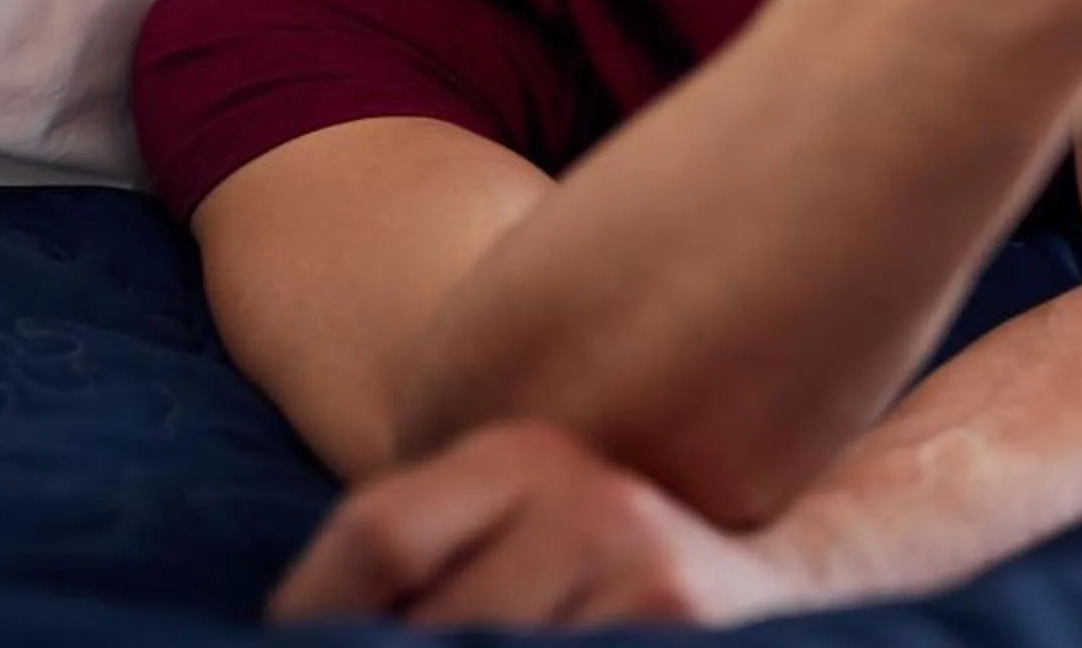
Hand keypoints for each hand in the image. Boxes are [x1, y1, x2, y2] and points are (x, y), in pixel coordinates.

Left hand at [268, 421, 806, 630]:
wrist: (788, 584)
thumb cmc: (611, 572)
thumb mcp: (520, 528)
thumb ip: (422, 550)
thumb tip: (293, 627)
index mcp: (524, 452)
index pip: (378, 532)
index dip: (317, 610)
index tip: (293, 642)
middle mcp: (585, 493)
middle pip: (429, 623)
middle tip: (406, 645)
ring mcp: (641, 566)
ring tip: (506, 637)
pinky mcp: (680, 619)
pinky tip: (563, 641)